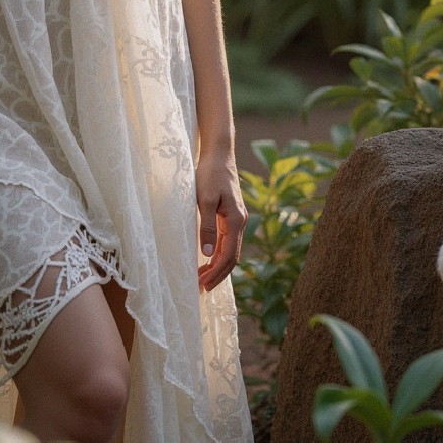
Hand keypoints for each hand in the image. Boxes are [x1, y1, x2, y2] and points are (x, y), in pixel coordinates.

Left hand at [194, 147, 245, 291]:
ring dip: (218, 265)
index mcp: (236, 220)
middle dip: (219, 274)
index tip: (203, 284)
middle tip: (202, 287)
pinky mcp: (230, 214)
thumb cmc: (209, 174)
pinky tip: (208, 259)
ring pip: (230, 250)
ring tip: (202, 277)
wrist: (218, 154)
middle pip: (232, 257)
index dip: (217, 272)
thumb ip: (206, 227)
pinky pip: (227, 241)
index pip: (229, 255)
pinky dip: (218, 254)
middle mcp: (240, 222)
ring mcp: (237, 218)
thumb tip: (207, 254)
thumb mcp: (204, 200)